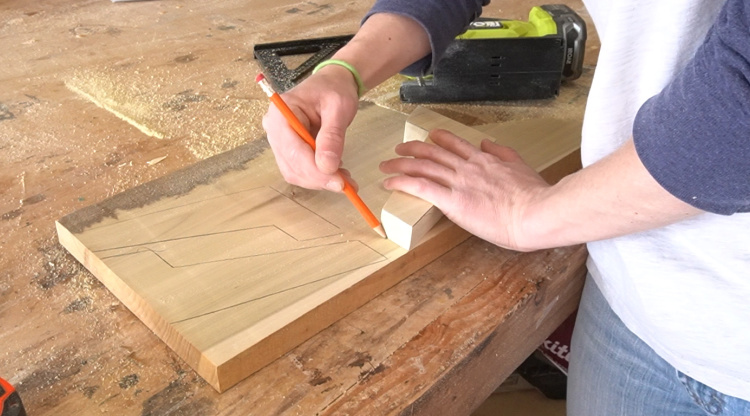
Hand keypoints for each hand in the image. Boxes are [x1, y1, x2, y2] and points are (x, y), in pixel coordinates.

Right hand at [261, 65, 359, 190]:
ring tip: (345, 178)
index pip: (293, 150)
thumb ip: (332, 136)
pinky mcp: (288, 150)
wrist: (332, 84)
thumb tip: (327, 166)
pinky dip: (318, 176)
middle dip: (319, 178)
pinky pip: (299, 170)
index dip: (314, 170)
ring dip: (320, 180)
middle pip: (292, 165)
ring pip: (295, 172)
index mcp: (281, 112)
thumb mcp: (339, 107)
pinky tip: (336, 172)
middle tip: (347, 184)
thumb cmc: (334, 89)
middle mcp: (274, 128)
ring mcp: (279, 141)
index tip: (339, 182)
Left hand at [379, 129, 550, 250]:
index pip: (456, 144)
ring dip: (401, 165)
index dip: (438, 139)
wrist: (536, 212)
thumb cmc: (534, 197)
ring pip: (423, 166)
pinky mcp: (453, 201)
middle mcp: (468, 167)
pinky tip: (390, 183)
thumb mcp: (521, 166)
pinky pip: (421, 187)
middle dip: (412, 149)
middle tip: (398, 150)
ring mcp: (459, 183)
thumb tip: (487, 143)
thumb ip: (503, 153)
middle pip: (433, 152)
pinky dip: (403, 182)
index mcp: (485, 160)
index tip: (429, 137)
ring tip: (387, 166)